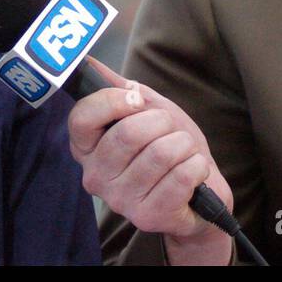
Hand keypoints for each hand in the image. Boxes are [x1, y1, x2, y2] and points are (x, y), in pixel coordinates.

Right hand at [68, 59, 233, 264]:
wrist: (199, 190)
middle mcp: (96, 177)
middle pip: (128, 133)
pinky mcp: (148, 217)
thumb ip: (122, 88)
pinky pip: (182, 175)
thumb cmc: (169, 147)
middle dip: (163, 122)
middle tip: (170, 131)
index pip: (81, 118)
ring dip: (184, 144)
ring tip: (184, 153)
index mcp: (88, 149)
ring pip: (161, 153)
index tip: (137, 100)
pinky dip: (198, 166)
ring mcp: (120, 201)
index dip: (112, 101)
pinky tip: (193, 174)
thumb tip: (93, 64)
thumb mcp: (148, 111)